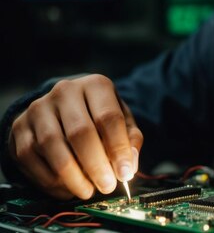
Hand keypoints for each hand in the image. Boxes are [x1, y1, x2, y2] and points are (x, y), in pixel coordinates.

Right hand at [8, 74, 142, 199]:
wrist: (61, 110)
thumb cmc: (99, 117)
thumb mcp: (123, 121)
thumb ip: (130, 141)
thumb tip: (128, 167)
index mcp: (96, 86)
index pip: (109, 118)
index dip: (118, 149)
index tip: (124, 174)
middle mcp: (65, 91)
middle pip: (80, 132)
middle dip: (95, 165)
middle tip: (106, 186)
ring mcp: (38, 108)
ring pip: (52, 145)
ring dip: (72, 176)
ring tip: (88, 191)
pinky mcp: (20, 127)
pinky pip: (31, 157)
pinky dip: (50, 179)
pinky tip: (67, 188)